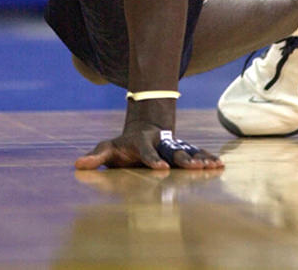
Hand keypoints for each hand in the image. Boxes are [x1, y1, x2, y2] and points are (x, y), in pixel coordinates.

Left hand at [75, 123, 222, 170]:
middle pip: (171, 150)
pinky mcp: (181, 149)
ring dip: (199, 158)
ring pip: (186, 150)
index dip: (152, 159)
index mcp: (140, 142)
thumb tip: (77, 165)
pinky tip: (219, 165)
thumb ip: (95, 157)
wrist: (143, 127)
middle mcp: (159, 142)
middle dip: (181, 158)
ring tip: (212, 166)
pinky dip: (206, 158)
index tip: (160, 169)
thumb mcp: (107, 148)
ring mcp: (171, 145)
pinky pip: (196, 153)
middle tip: (191, 167)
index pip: (145, 151)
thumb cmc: (123, 145)